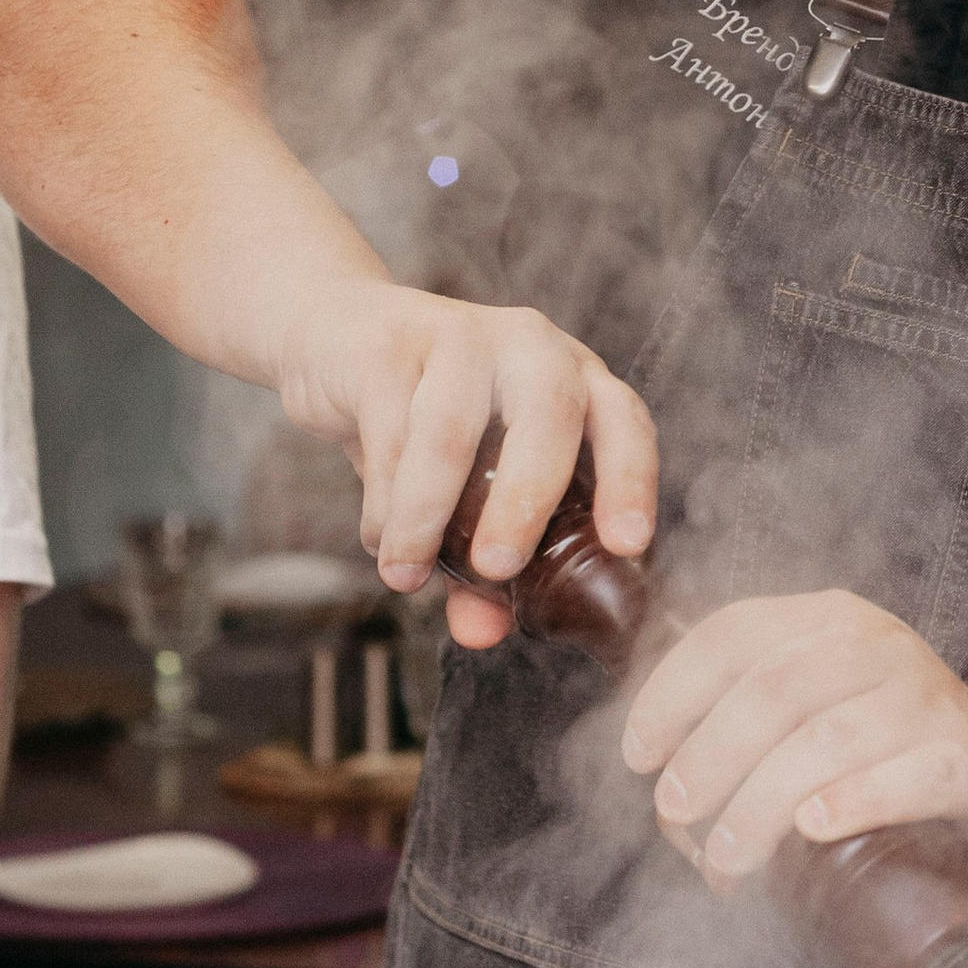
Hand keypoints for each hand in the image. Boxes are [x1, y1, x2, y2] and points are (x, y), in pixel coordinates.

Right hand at [270, 279, 655, 652]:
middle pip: (550, 416)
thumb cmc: (427, 421)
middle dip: (526, 501)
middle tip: (494, 569)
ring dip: (427, 514)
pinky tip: (379, 539)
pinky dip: (383, 500)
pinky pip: (389, 430)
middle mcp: (531, 347)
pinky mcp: (390, 343)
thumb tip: (482, 632)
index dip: (631, 481)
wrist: (336, 336)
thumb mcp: (466, 488)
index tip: (625, 544)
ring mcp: (462, 335)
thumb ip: (480, 561)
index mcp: (574, 380)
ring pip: (451, 430)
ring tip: (407, 575)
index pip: (624, 422)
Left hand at [619, 592, 967, 888]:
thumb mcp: (806, 710)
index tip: (638, 756)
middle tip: (676, 817)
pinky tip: (812, 830)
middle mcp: (877, 644)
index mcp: (825, 619)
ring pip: (825, 741)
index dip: (671, 694)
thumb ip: (740, 716)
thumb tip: (651, 768)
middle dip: (708, 759)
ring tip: (728, 859)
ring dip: (760, 806)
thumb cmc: (873, 751)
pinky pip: (906, 775)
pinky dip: (852, 802)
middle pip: (772, 692)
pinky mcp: (967, 756)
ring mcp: (928, 697)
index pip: (731, 635)